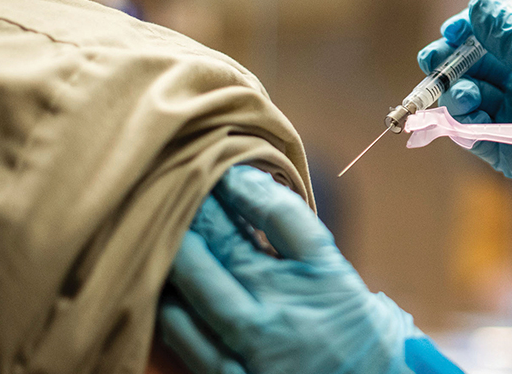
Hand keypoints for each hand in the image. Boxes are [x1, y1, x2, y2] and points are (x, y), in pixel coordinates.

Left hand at [158, 166, 461, 373]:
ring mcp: (256, 346)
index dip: (242, 182)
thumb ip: (295, 230)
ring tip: (156, 226)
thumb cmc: (355, 331)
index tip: (223, 165)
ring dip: (176, 254)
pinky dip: (170, 311)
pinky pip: (186, 342)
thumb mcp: (337, 272)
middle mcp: (285, 306)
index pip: (276, 213)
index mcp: (320, 274)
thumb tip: (248, 183)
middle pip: (228, 244)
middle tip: (175, 180)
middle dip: (196, 208)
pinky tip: (162, 291)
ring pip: (198, 290)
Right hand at [418, 0, 511, 255]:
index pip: (501, 29)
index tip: (454, 30)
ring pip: (471, 99)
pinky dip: (461, 128)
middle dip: (452, 59)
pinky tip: (461, 122)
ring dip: (456, 94)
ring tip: (464, 98)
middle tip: (436, 61)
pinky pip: (477, 136)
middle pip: (477, 62)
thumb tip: (482, 6)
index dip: (473, 27)